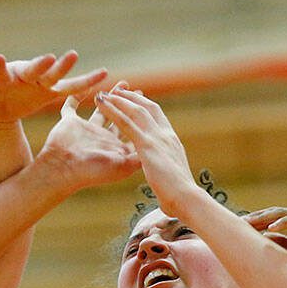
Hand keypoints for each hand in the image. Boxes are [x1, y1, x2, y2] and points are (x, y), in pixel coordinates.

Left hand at [0, 52, 107, 126]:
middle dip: (39, 65)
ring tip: (74, 56)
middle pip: (32, 69)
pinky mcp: (50, 92)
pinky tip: (103, 75)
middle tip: (48, 58)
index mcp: (1, 77)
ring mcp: (38, 82)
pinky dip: (86, 82)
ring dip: (64, 66)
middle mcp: (22, 75)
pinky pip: (71, 88)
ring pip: (54, 75)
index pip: (0, 71)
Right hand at [35, 92, 139, 191]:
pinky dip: (75, 95)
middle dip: (128, 105)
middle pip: (119, 117)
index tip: (148, 104)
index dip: (139, 117)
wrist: (61, 170)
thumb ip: (138, 157)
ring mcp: (86, 130)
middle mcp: (102, 138)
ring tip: (122, 83)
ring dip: (110, 97)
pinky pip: (71, 106)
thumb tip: (157, 150)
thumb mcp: (121, 167)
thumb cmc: (91, 171)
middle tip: (138, 91)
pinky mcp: (69, 122)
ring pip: (100, 109)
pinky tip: (84, 86)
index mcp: (115, 147)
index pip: (131, 129)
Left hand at [93, 87, 198, 213]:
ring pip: (135, 111)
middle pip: (147, 107)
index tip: (136, 99)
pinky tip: (100, 103)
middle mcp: (165, 134)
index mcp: (172, 141)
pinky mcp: (146, 144)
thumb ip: (168, 170)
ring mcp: (156, 137)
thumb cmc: (181, 194)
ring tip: (104, 94)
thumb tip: (167, 178)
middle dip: (132, 97)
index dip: (146, 105)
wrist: (186, 197)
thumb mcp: (174, 176)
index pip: (158, 116)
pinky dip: (112, 110)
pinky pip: (125, 122)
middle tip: (118, 90)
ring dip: (119, 100)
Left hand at [244, 207, 286, 279]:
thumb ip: (284, 246)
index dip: (257, 221)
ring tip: (248, 223)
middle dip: (256, 217)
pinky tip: (270, 229)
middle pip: (275, 213)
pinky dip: (284, 223)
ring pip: (284, 214)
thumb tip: (264, 243)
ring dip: (264, 217)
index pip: (274, 219)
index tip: (239, 228)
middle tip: (237, 222)